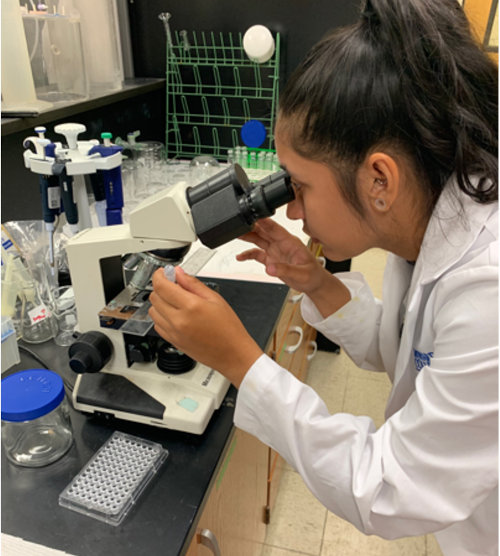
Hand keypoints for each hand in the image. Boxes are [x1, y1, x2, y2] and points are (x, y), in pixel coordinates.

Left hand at [149, 267, 262, 387]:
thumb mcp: (215, 299)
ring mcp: (173, 333)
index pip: (161, 286)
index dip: (159, 275)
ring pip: (153, 311)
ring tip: (175, 301)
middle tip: (174, 285)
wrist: (232, 354)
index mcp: (191, 306)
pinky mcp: (172, 341)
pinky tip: (175, 314)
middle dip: (162, 287)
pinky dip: (162, 316)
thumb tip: (179, 273)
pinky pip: (157, 324)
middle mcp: (178, 320)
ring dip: (160, 302)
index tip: (164, 272)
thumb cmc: (228, 329)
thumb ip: (193, 284)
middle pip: (155, 297)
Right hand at [237, 218, 326, 294]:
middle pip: (263, 231)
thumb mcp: (301, 274)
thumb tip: (270, 268)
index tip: (255, 216)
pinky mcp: (271, 258)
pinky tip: (240, 256)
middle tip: (238, 223)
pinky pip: (256, 254)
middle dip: (251, 227)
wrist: (313, 283)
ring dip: (247, 236)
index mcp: (290, 242)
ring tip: (234, 234)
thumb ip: (285, 270)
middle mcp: (281, 243)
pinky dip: (247, 254)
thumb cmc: (312, 275)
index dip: (265, 222)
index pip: (275, 229)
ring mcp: (275, 250)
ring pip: (258, 239)